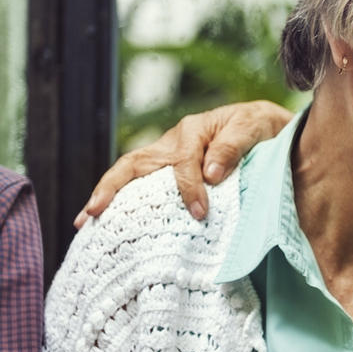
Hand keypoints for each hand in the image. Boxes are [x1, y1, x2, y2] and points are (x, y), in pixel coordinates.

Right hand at [77, 101, 292, 225]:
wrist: (268, 129)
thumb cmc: (262, 128)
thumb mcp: (255, 127)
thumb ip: (234, 146)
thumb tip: (211, 174)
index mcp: (193, 130)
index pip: (182, 162)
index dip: (188, 188)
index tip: (200, 212)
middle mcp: (172, 142)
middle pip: (133, 164)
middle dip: (110, 188)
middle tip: (92, 213)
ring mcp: (166, 158)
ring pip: (129, 174)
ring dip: (106, 196)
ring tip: (85, 223)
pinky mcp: (169, 172)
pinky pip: (141, 186)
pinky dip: (122, 203)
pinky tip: (108, 224)